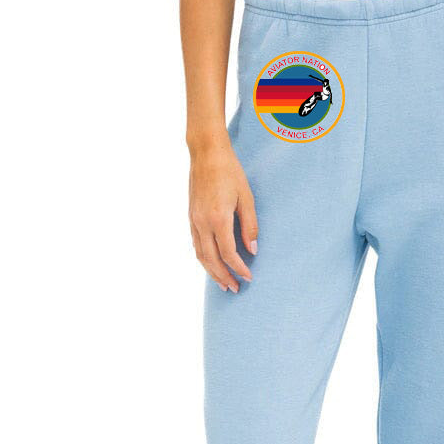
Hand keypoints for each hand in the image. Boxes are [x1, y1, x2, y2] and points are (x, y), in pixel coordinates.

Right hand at [189, 141, 258, 292]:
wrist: (206, 154)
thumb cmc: (230, 172)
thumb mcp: (247, 197)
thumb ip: (250, 225)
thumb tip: (252, 249)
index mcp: (218, 219)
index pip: (229, 253)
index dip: (239, 268)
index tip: (249, 277)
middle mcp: (202, 223)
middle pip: (212, 260)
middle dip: (224, 277)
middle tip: (236, 289)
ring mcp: (193, 220)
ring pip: (200, 255)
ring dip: (211, 272)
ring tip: (223, 284)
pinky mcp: (191, 217)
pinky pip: (195, 244)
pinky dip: (204, 258)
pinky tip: (211, 263)